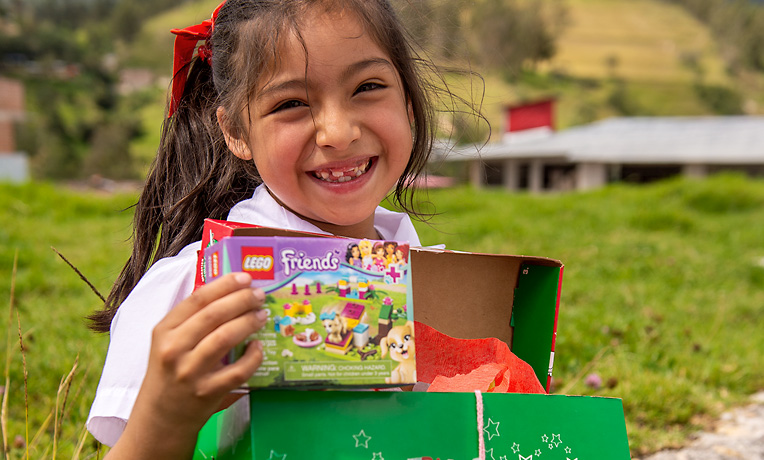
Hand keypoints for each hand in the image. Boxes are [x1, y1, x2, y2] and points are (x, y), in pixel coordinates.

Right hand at [108, 272, 265, 458]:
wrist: (160, 419)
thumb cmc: (170, 374)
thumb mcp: (168, 343)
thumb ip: (191, 321)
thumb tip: (229, 292)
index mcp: (163, 331)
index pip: (196, 299)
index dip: (224, 284)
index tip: (244, 277)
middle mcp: (173, 350)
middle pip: (213, 315)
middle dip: (241, 300)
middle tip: (259, 294)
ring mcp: (189, 372)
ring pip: (225, 338)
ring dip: (248, 322)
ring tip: (262, 315)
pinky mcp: (206, 393)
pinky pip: (238, 371)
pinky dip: (253, 357)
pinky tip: (258, 347)